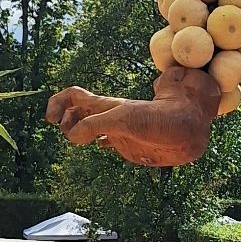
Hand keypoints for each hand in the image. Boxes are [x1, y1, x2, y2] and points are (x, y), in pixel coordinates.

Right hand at [46, 67, 219, 168]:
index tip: (51, 120)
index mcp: (106, 107)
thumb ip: (95, 126)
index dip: (57, 103)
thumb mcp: (124, 120)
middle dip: (64, 119)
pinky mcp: (127, 143)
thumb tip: (72, 136)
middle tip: (65, 131)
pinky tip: (94, 146)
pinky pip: (105, 140)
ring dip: (76, 131)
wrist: (189, 131)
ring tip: (74, 138)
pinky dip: (94, 142)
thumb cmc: (161, 120)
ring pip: (89, 125)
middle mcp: (109, 116)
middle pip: (77, 110)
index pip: (74, 96)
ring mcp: (117, 130)